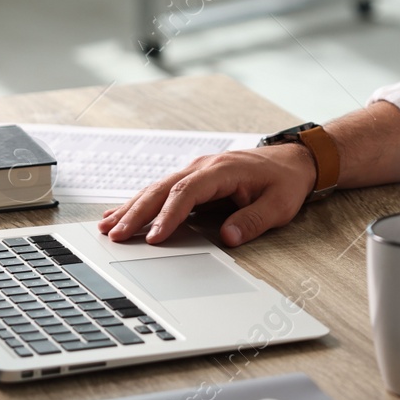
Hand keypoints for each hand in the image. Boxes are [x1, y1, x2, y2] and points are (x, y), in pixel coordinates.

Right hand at [97, 142, 315, 246]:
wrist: (294, 160)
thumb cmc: (285, 182)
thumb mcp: (279, 205)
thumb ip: (253, 220)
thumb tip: (228, 237)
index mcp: (222, 170)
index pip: (187, 193)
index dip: (168, 216)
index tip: (153, 238)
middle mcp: (203, 166)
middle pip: (162, 189)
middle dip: (137, 212)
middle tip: (114, 235)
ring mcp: (195, 170)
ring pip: (156, 188)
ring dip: (131, 207)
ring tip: (106, 226)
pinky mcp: (193, 178)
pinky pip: (162, 190)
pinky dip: (140, 202)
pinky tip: (119, 213)